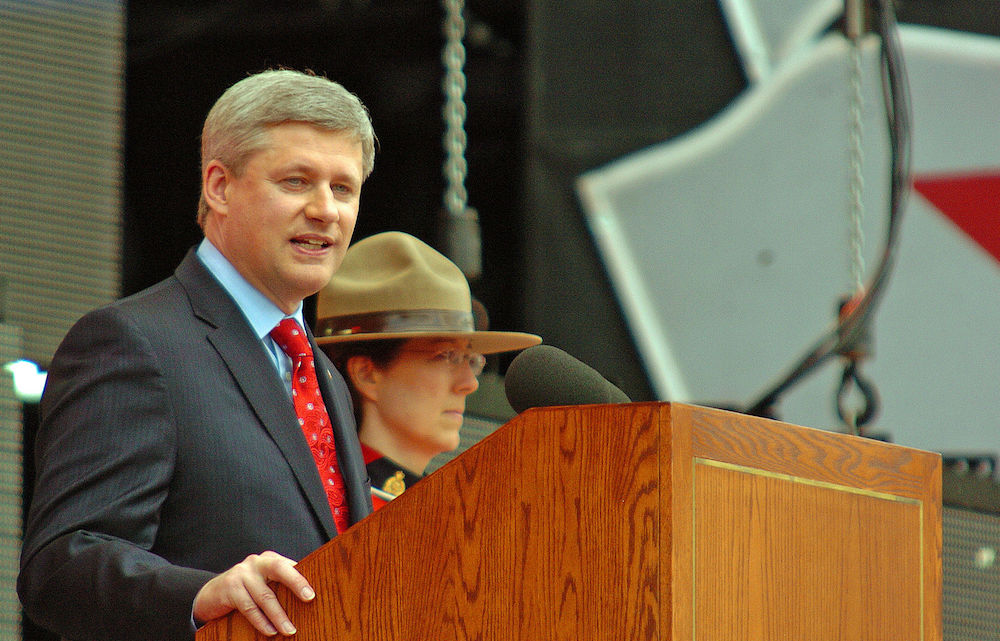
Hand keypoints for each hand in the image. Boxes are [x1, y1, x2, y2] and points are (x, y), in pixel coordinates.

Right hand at [193, 551, 315, 636]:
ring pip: (265, 595)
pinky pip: (249, 607)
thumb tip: (308, 601)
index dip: (304, 577)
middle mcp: (257, 563)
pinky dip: (261, 621)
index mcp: (269, 560)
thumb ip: (280, 586)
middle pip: (279, 569)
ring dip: (279, 615)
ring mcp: (242, 574)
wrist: (209, 595)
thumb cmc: (244, 590)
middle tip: (309, 598)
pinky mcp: (230, 588)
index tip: (317, 590)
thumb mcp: (263, 584)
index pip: (290, 565)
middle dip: (296, 583)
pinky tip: (270, 631)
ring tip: (289, 630)